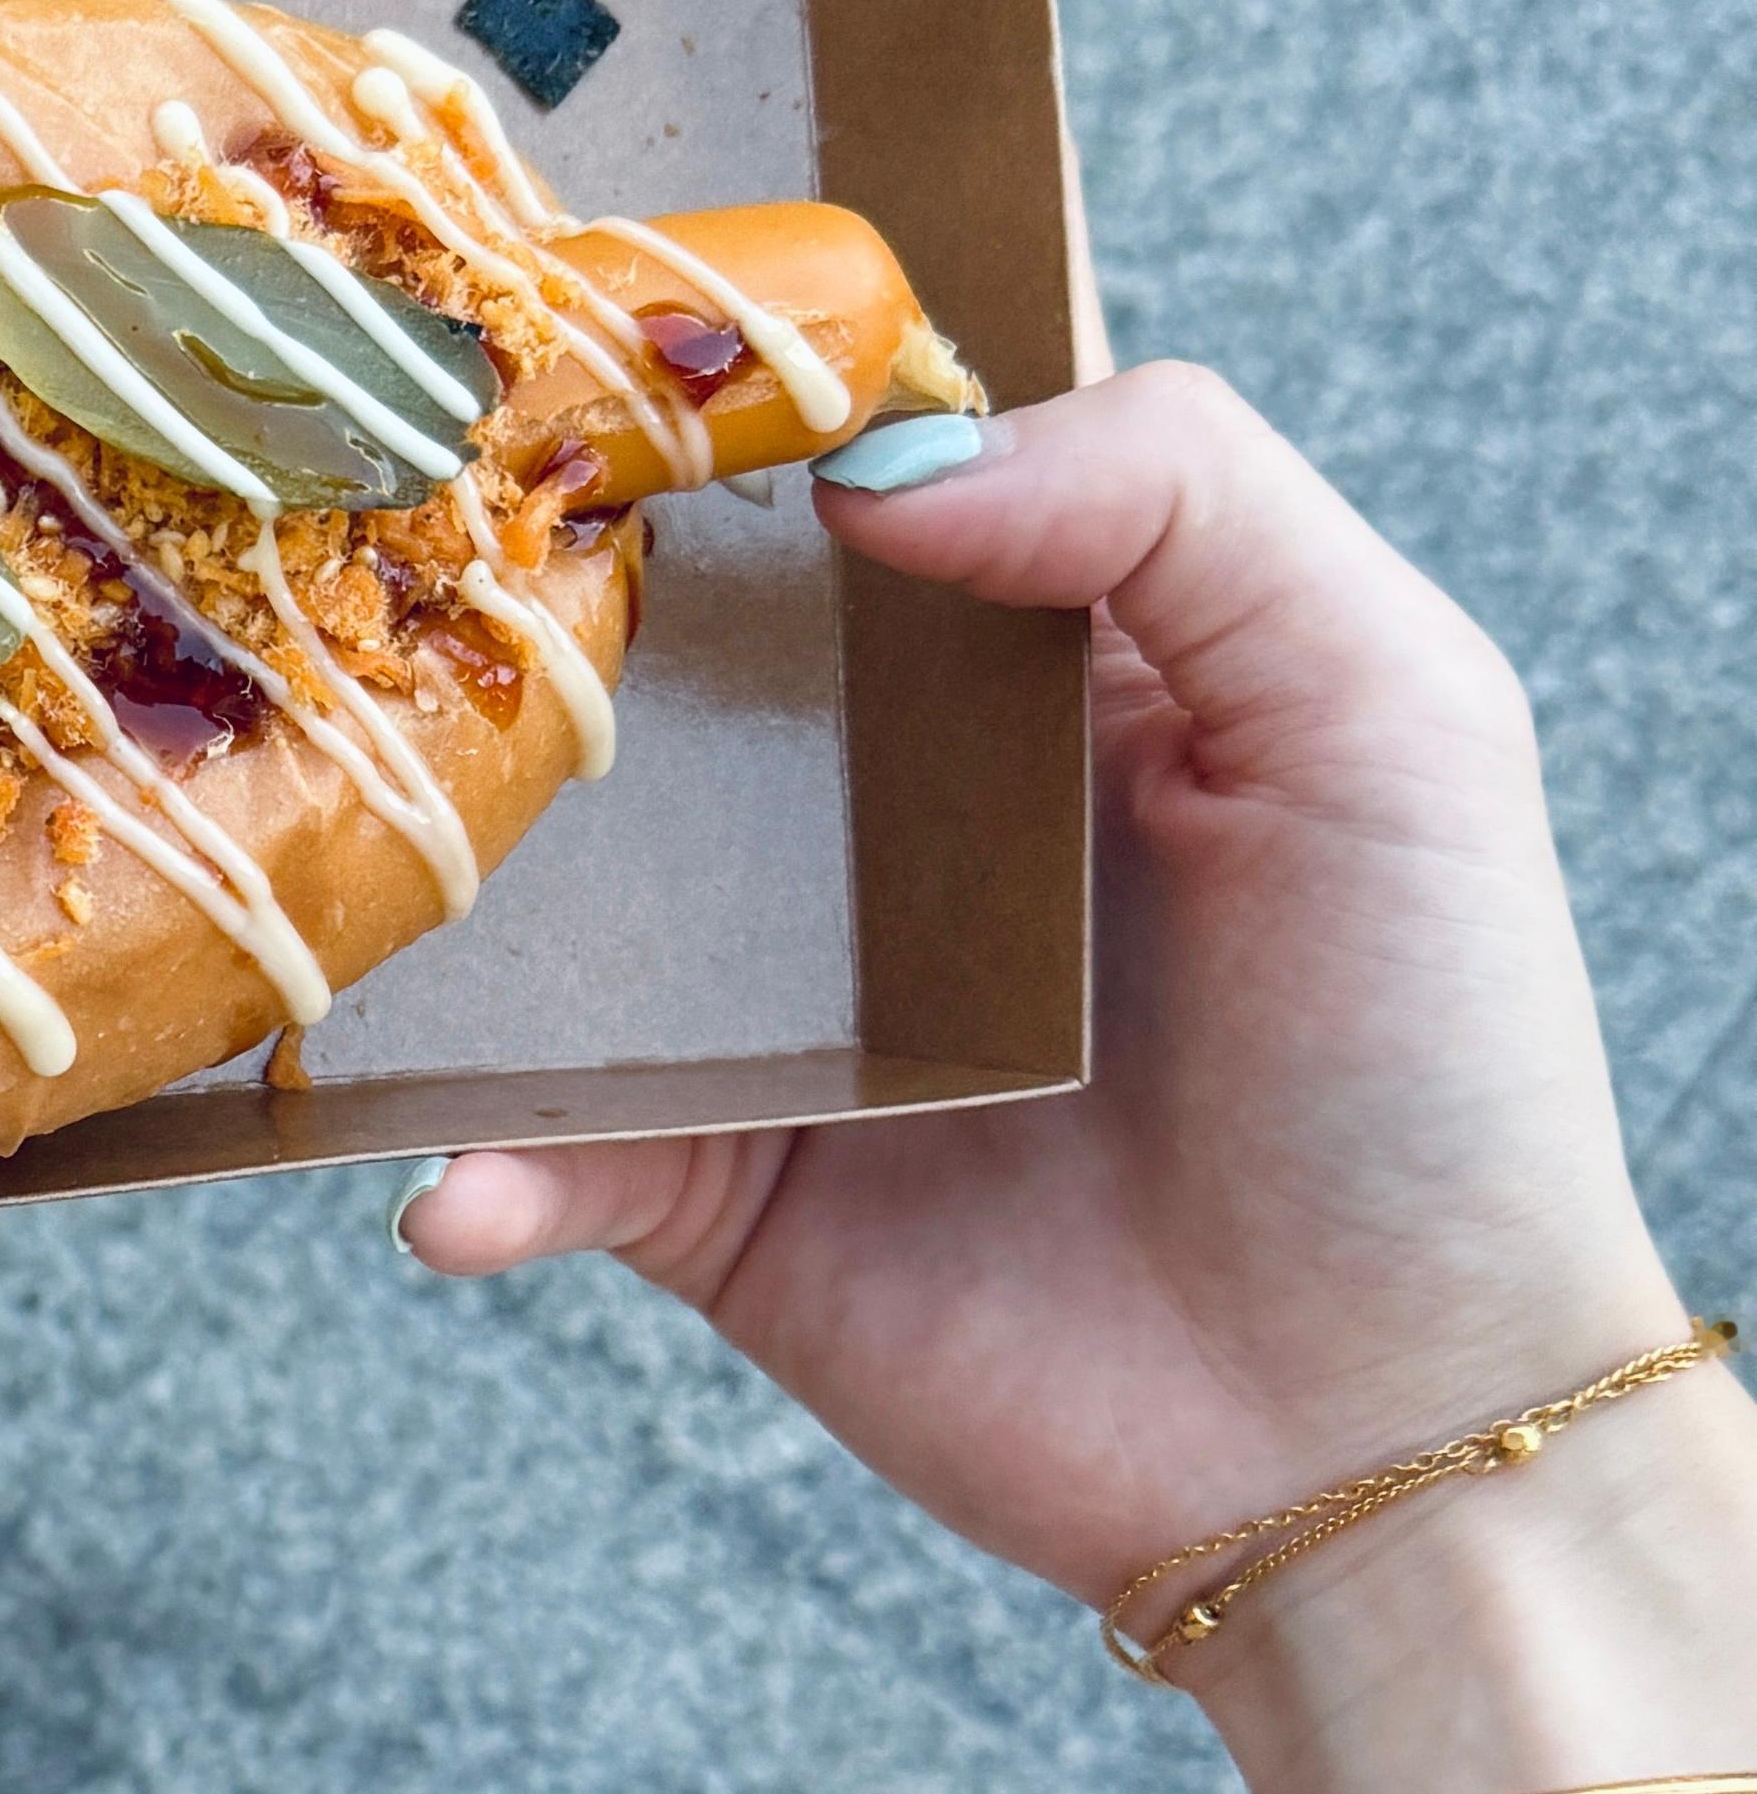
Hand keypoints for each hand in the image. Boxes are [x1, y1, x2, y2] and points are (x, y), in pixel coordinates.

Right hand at [399, 365, 1687, 1612]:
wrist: (1382, 1432)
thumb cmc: (1431, 1064)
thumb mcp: (1389, 708)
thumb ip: (1181, 499)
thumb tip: (881, 468)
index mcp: (1048, 683)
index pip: (858, 505)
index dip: (731, 427)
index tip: (588, 362)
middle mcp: (893, 834)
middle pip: (662, 689)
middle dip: (520, 630)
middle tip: (384, 575)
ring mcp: (789, 1018)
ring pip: (565, 921)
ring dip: (452, 904)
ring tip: (362, 876)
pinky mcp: (721, 1201)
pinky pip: (550, 1156)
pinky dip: (481, 1166)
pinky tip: (464, 1181)